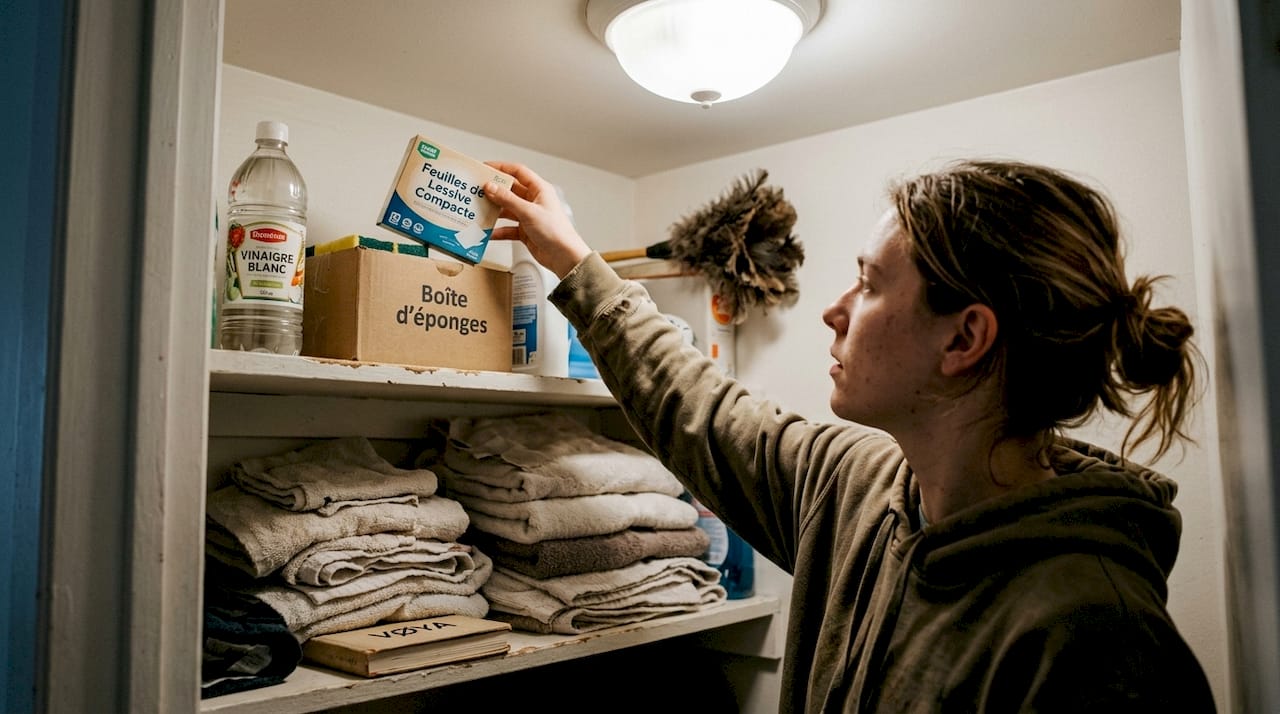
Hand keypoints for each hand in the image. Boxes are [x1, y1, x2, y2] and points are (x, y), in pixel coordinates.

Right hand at [483, 162, 591, 278]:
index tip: (485, 168)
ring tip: (479, 210)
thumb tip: (490, 187)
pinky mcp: (526, 231)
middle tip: (477, 191)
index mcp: (540, 190)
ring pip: (507, 209)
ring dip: (495, 211)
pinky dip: (499, 230)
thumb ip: (507, 199)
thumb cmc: (556, 232)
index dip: (501, 168)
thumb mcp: (528, 212)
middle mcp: (534, 201)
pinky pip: (508, 228)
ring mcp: (529, 216)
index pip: (518, 172)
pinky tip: (489, 232)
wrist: (565, 257)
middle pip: (510, 190)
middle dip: (494, 191)